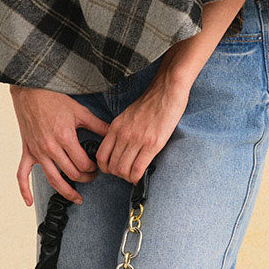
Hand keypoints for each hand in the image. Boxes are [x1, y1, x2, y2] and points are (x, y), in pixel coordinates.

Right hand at [11, 86, 112, 206]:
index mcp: (65, 138)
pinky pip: (22, 175)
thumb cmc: (55, 100)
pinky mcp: (27, 152)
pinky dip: (24, 190)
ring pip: (53, 180)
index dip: (94, 168)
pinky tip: (29, 203)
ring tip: (77, 198)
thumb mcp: (80, 111)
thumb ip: (98, 125)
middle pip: (71, 174)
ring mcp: (37, 152)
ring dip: (66, 191)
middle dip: (85, 178)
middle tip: (92, 176)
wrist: (30, 91)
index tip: (97, 166)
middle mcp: (50, 148)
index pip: (83, 163)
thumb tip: (114, 135)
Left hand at [93, 68, 189, 185]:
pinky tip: (143, 176)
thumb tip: (119, 148)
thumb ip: (120, 131)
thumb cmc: (150, 103)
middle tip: (127, 174)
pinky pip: (139, 168)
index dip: (106, 168)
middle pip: (112, 166)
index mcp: (115, 127)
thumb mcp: (127, 116)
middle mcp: (123, 134)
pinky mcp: (152, 144)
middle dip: (118, 175)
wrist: (167, 90)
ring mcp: (137, 139)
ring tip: (135, 176)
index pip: (101, 155)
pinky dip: (139, 177)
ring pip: (123, 170)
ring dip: (128, 178)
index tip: (114, 169)